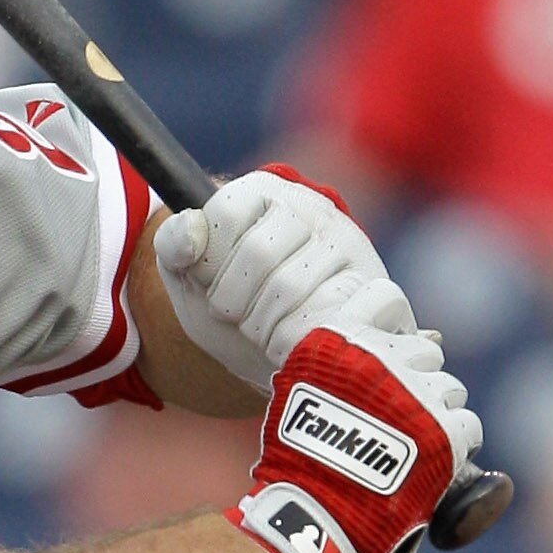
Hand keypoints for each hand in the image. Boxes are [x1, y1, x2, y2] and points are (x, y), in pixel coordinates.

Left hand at [151, 163, 411, 393]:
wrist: (293, 360)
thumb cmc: (238, 311)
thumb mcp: (191, 280)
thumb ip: (174, 248)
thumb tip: (189, 232)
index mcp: (264, 192)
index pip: (224, 213)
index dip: (208, 263)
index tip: (213, 283)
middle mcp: (313, 207)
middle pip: (257, 254)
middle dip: (232, 302)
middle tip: (238, 317)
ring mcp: (350, 244)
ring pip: (290, 288)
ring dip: (262, 327)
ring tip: (263, 332)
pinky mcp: (378, 287)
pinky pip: (330, 312)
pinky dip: (296, 342)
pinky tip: (293, 346)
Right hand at [235, 321, 478, 552]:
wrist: (313, 515)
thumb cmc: (299, 459)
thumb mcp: (300, 391)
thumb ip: (342, 362)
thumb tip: (417, 338)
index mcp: (337, 339)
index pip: (386, 298)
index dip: (393, 327)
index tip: (388, 353)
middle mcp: (379, 356)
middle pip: (426, 351)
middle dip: (416, 379)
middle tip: (394, 417)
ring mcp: (414, 393)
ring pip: (452, 388)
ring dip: (439, 411)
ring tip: (412, 444)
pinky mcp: (443, 432)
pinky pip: (469, 425)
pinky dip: (457, 442)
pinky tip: (434, 460)